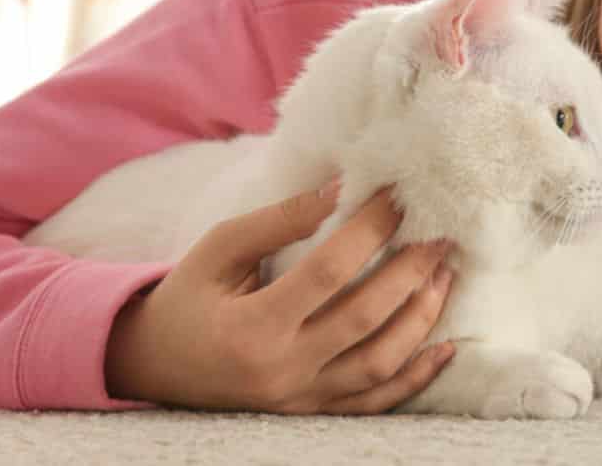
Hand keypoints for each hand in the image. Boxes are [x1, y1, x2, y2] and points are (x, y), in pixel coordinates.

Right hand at [104, 183, 457, 412]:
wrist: (155, 366)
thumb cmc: (188, 297)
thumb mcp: (219, 249)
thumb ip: (279, 219)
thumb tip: (341, 188)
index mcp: (253, 326)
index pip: (328, 271)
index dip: (369, 229)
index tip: (398, 195)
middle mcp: (282, 370)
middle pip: (366, 317)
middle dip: (412, 270)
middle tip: (442, 232)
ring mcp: (300, 399)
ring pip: (381, 365)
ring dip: (423, 318)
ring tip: (446, 274)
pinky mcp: (312, 414)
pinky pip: (375, 403)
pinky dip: (416, 378)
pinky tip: (446, 347)